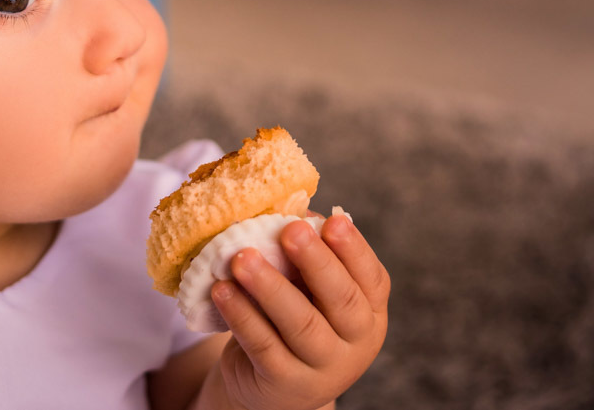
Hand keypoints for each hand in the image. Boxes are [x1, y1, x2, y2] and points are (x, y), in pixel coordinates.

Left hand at [208, 214, 389, 409]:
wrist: (274, 384)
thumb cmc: (297, 315)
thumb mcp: (311, 288)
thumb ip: (306, 254)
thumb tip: (287, 209)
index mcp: (370, 310)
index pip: (371, 277)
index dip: (354, 249)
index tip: (333, 222)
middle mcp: (356, 342)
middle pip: (341, 300)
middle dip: (316, 261)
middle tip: (290, 229)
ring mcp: (323, 368)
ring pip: (300, 324)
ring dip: (269, 286)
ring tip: (241, 257)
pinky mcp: (284, 384)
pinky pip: (263, 346)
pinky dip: (241, 315)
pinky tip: (222, 290)